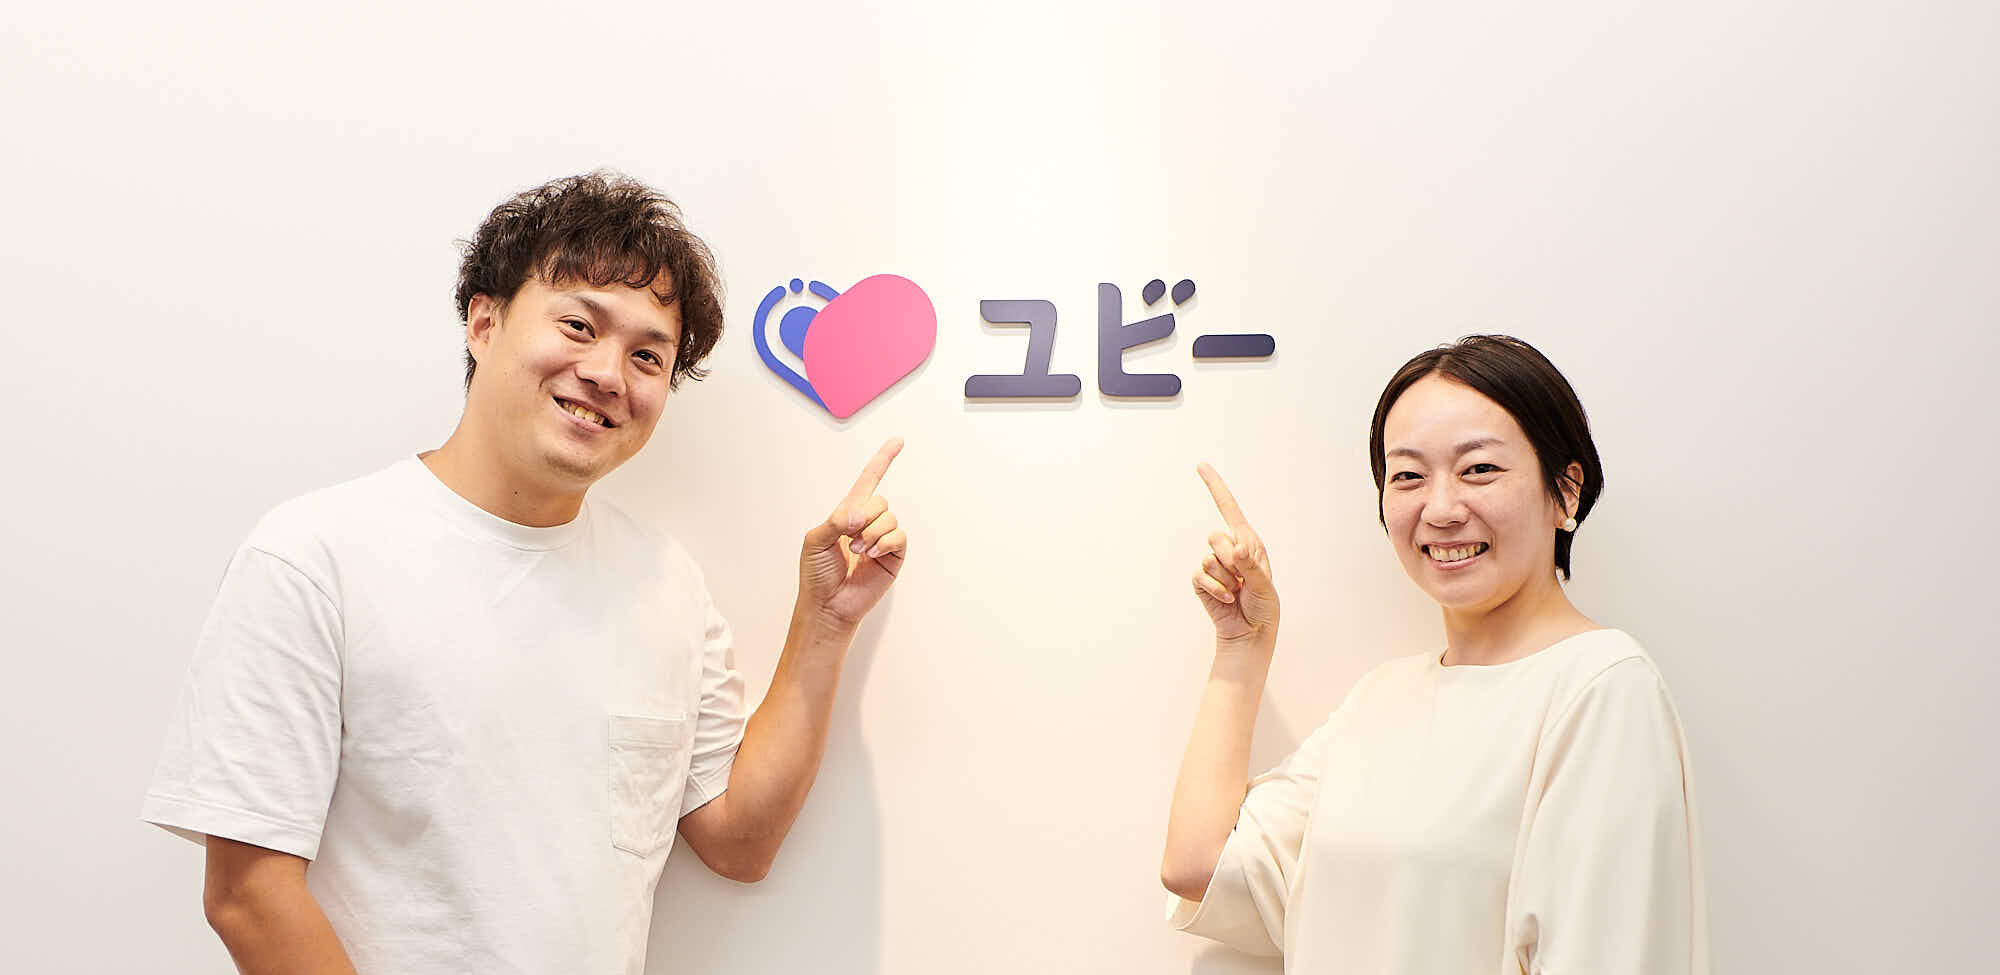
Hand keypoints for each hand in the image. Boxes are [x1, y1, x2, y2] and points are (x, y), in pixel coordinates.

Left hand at [799, 438, 907, 626]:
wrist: (827, 605)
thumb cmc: (817, 574)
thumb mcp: (814, 540)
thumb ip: (836, 520)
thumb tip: (860, 512)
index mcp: (847, 514)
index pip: (868, 480)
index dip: (882, 460)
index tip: (898, 442)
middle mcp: (868, 523)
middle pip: (880, 500)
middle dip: (865, 516)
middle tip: (849, 536)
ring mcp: (882, 539)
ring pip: (890, 517)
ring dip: (873, 532)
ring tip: (858, 550)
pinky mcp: (893, 556)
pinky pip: (899, 536)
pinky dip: (885, 542)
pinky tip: (872, 554)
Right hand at [1191, 463, 1278, 645]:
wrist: (1250, 633)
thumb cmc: (1263, 607)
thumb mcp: (1264, 586)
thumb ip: (1249, 566)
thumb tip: (1236, 547)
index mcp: (1248, 542)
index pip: (1229, 509)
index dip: (1215, 487)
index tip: (1201, 466)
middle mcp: (1230, 549)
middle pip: (1215, 536)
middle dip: (1230, 560)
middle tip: (1242, 579)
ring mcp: (1214, 565)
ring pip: (1208, 558)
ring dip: (1225, 579)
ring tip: (1237, 592)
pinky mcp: (1202, 580)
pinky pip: (1200, 575)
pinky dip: (1215, 589)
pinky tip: (1228, 600)